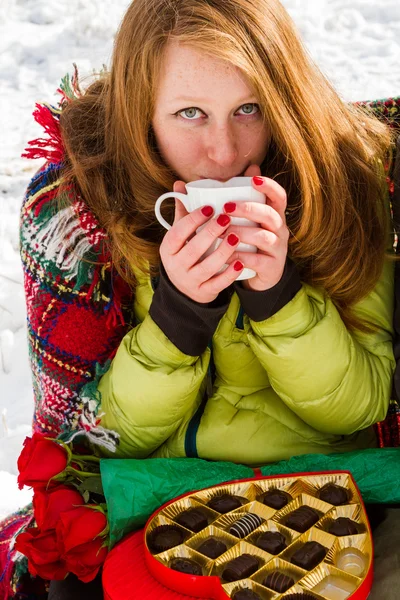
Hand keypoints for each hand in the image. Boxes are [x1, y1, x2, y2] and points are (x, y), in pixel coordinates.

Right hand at [159, 166, 259, 302]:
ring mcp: (190, 280)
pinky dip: (229, 275)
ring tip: (235, 237)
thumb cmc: (185, 253)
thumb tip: (180, 183)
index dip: (192, 220)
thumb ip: (182, 211)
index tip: (209, 207)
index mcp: (168, 248)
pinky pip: (217, 284)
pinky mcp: (203, 291)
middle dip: (210, 233)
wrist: (185, 289)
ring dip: (222, 252)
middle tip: (226, 218)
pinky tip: (240, 263)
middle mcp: (176, 265)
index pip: (178, 233)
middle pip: (193, 249)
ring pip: (206, 267)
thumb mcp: (179, 235)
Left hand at [223, 172, 288, 291]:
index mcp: (274, 215)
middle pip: (270, 214)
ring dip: (242, 233)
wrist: (260, 277)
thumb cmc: (248, 242)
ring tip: (223, 233)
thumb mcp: (245, 221)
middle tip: (226, 208)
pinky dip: (241, 257)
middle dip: (248, 209)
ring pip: (264, 237)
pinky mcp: (272, 267)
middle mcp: (280, 230)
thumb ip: (234, 199)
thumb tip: (208, 177)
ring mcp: (278, 249)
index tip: (253, 179)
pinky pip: (258, 261)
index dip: (269, 186)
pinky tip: (227, 255)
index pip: (279, 196)